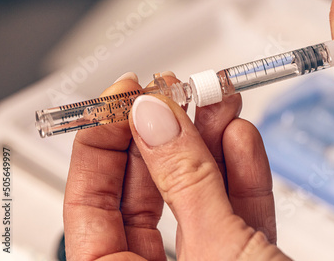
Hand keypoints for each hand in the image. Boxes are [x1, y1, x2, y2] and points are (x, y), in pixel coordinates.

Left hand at [63, 73, 289, 259]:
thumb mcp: (218, 248)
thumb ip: (187, 182)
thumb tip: (154, 119)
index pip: (89, 201)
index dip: (101, 140)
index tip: (126, 94)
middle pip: (145, 190)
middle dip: (166, 132)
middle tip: (177, 90)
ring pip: (196, 195)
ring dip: (211, 143)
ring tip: (218, 101)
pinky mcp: (244, 258)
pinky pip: (235, 211)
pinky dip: (242, 173)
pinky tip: (240, 138)